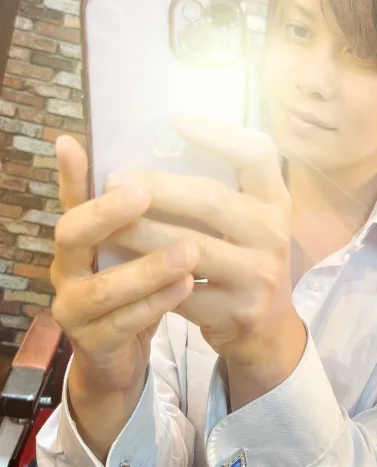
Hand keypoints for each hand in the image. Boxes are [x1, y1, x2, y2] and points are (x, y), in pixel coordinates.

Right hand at [50, 135, 199, 395]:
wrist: (121, 354)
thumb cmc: (136, 285)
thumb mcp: (140, 242)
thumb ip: (152, 208)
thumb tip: (173, 157)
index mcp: (79, 235)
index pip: (71, 196)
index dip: (70, 172)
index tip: (72, 141)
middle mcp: (67, 266)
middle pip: (71, 234)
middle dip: (107, 214)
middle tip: (142, 193)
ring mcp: (74, 307)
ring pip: (104, 287)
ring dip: (148, 268)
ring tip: (189, 251)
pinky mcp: (92, 343)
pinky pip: (123, 323)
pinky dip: (157, 303)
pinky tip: (187, 286)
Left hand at [105, 116, 305, 369]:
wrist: (268, 325)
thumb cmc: (245, 255)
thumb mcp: (249, 217)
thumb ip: (222, 185)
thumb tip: (162, 142)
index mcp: (276, 199)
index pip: (258, 154)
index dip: (220, 134)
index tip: (177, 122)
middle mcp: (274, 232)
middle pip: (211, 200)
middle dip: (157, 189)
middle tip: (115, 179)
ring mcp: (258, 274)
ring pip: (189, 248)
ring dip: (141, 232)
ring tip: (107, 221)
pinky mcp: (236, 311)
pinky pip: (181, 291)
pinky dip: (148, 277)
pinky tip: (121, 265)